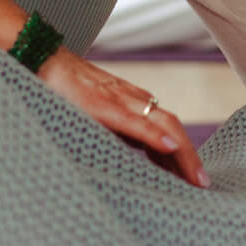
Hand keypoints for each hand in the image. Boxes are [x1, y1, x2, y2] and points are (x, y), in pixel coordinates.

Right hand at [39, 50, 210, 187]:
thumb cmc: (63, 92)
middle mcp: (132, 100)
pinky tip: (169, 147)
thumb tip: (127, 164)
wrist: (42, 60)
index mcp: (131, 106)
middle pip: (172, 127)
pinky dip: (153, 134)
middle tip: (204, 186)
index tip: (195, 180)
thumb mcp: (92, 118)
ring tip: (196, 178)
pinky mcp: (101, 104)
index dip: (183, 154)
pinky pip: (133, 121)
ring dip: (183, 152)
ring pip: (162, 124)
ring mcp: (119, 99)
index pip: (166, 129)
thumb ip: (112, 133)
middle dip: (190, 158)